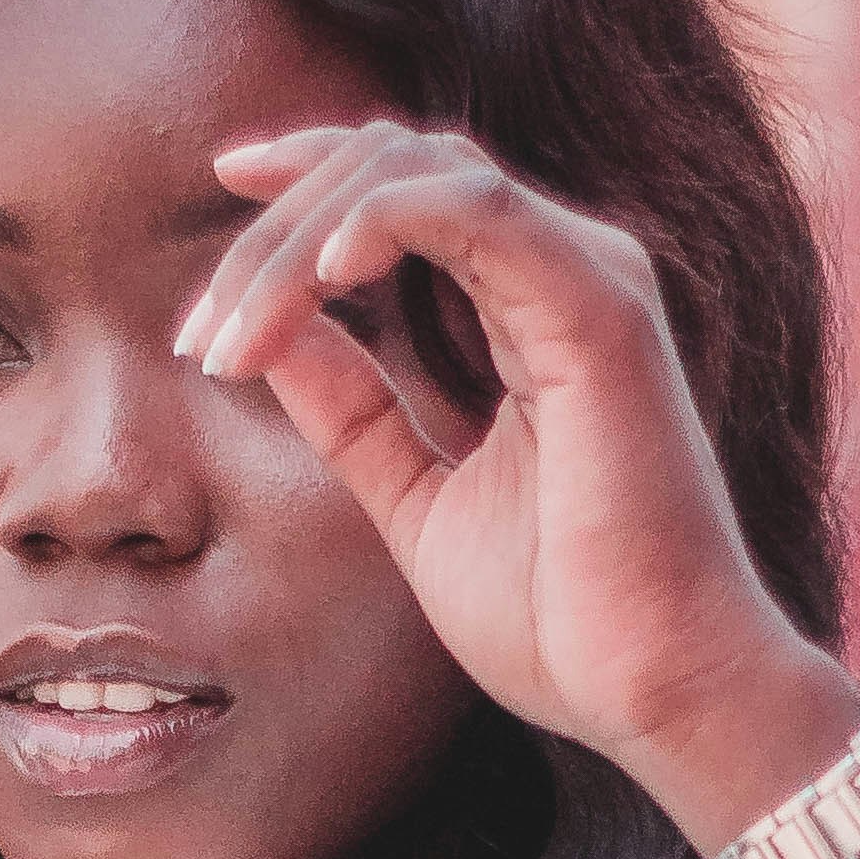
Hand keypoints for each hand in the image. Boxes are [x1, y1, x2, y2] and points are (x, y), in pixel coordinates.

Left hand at [178, 124, 859, 851]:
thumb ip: (354, 415)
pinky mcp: (601, 310)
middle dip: (274, 228)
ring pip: (419, 173)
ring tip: (235, 328)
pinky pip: (475, 210)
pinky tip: (319, 275)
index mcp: (534, 308)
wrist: (658, 692)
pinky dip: (384, 222)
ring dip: (303, 236)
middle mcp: (568, 271)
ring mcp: (592, 279)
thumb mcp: (419, 501)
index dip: (307, 175)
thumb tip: (271, 340)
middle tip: (201, 332)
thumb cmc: (565, 621)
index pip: (408, 190)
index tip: (220, 190)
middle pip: (394, 166)